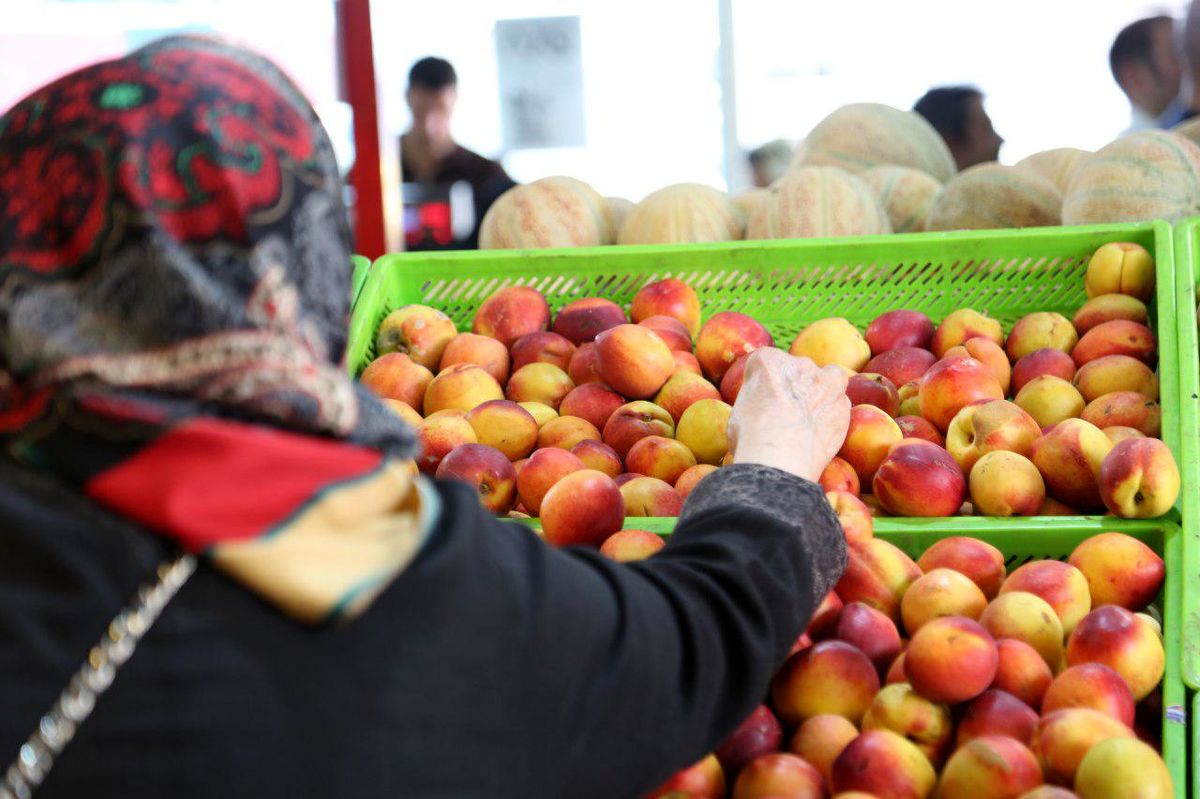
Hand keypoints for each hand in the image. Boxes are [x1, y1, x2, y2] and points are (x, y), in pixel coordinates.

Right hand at [726, 347, 850, 482]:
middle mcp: (799, 364)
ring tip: (811, 417)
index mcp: (767, 361)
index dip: (764, 382)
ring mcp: (826, 383)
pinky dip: (832, 413)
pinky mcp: (843, 406)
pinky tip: (821, 431)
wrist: (780, 459)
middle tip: (787, 411)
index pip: (766, 362)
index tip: (762, 399)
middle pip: (799, 368)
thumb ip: (754, 401)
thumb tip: (760, 409)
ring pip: (829, 378)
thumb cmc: (750, 438)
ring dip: (823, 391)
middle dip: (795, 385)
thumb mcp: (738, 414)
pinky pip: (839, 404)